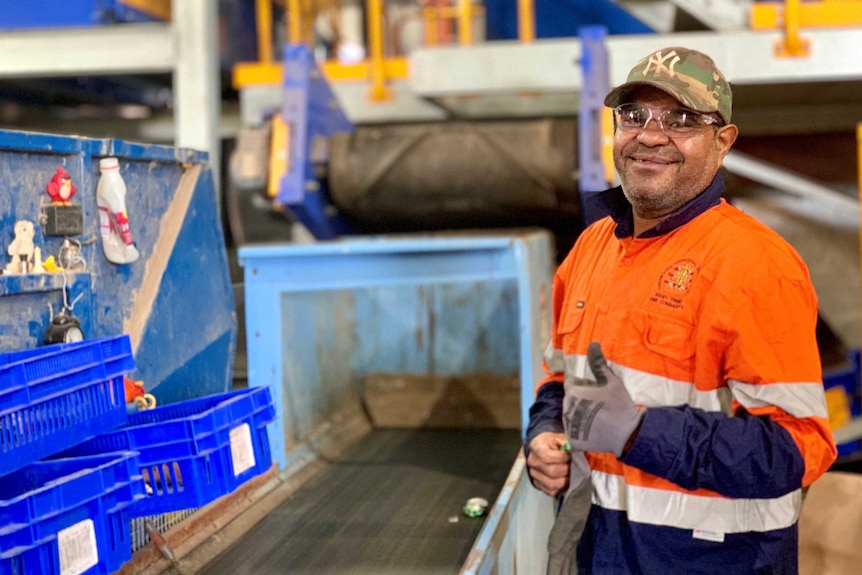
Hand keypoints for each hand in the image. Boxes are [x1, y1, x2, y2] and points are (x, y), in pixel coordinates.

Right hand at [526, 432, 570, 496]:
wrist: (542, 447)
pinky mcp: (538, 484)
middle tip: (575, 467)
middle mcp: (533, 462)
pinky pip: (551, 491)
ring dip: (565, 481)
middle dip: (567, 470)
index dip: (563, 458)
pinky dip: (561, 488)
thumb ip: (568, 443)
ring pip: (552, 484)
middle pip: (552, 471)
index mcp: (537, 447)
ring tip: (572, 474)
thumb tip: (579, 450)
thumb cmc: (551, 442)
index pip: (548, 457)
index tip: (572, 456)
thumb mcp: (560, 437)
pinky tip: (566, 481)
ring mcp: (534, 474)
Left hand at [563, 342, 643, 456]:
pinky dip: (581, 430)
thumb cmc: (620, 405)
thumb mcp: (611, 381)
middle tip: (600, 404)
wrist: (628, 434)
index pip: (572, 383)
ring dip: (580, 414)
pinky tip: (596, 429)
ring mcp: (569, 426)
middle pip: (571, 399)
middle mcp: (567, 409)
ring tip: (599, 417)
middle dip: (581, 399)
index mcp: (573, 393)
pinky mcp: (573, 440)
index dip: (584, 385)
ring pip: (571, 415)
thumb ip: (598, 363)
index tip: (596, 391)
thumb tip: (593, 344)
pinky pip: (574, 431)